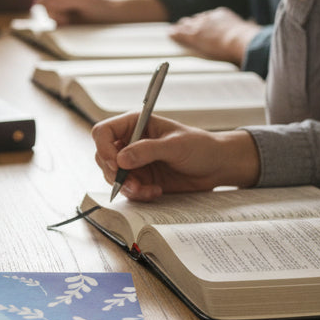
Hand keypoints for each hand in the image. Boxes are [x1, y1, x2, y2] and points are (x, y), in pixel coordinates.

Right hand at [92, 112, 259, 200]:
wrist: (217, 166)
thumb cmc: (200, 146)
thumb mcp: (176, 145)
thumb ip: (148, 150)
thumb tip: (121, 159)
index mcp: (135, 125)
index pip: (103, 132)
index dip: (104, 148)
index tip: (117, 164)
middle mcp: (130, 143)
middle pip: (103, 157)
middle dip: (115, 174)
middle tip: (133, 183)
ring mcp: (134, 163)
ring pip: (112, 177)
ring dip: (127, 187)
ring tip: (148, 190)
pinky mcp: (141, 179)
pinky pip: (127, 190)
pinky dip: (137, 194)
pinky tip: (155, 191)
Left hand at [168, 7, 259, 65]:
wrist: (239, 40)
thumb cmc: (247, 39)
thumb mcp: (248, 30)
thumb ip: (247, 29)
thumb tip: (253, 31)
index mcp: (222, 14)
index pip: (209, 16)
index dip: (204, 20)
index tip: (201, 22)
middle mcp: (209, 17)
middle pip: (197, 19)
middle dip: (191, 22)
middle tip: (184, 24)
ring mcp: (200, 25)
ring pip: (187, 25)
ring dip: (181, 27)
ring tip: (174, 29)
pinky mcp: (194, 35)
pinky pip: (181, 33)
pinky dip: (175, 33)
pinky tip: (170, 34)